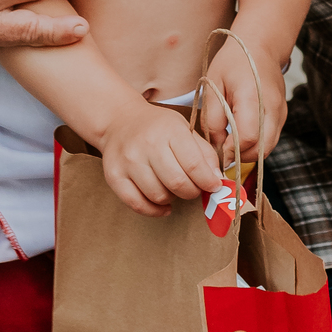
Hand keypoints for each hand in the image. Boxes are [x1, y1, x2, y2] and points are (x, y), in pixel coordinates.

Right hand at [99, 99, 222, 217]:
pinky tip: (163, 205)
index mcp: (170, 131)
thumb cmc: (158, 128)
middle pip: (177, 183)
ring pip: (159, 196)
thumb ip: (204, 154)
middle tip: (194, 188)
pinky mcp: (114, 176)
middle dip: (192, 192)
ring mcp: (128, 161)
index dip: (208, 181)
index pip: (194, 165)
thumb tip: (217, 180)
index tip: (214, 186)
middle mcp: (147, 145)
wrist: (120, 121)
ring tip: (174, 189)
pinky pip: (137, 204)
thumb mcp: (184, 130)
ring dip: (173, 199)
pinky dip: (154, 210)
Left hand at [201, 38, 287, 162]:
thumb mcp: (213, 86)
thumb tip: (218, 146)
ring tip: (230, 143)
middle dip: (241, 157)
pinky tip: (241, 135)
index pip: (247, 137)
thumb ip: (213, 119)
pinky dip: (256, 144)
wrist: (260, 46)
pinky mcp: (283, 116)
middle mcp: (273, 107)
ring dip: (249, 152)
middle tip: (223, 152)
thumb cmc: (233, 63)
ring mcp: (281, 112)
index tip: (216, 152)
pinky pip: (271, 140)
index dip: (231, 151)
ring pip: (268, 148)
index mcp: (253, 97)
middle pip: (262, 149)